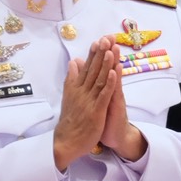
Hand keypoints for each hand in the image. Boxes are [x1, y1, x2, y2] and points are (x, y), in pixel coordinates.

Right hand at [52, 47, 118, 171]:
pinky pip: (104, 95)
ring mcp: (89, 101)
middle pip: (92, 69)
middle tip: (107, 38)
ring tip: (110, 49)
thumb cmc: (70, 120)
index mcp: (76, 88)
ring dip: (105, 64)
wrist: (66, 143)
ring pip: (99, 79)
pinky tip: (114, 73)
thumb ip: (72, 78)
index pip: (86, 67)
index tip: (98, 40)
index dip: (93, 54)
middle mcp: (81, 92)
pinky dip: (109, 83)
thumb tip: (73, 61)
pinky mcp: (96, 111)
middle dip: (100, 53)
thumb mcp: (69, 96)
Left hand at [94, 38, 147, 161]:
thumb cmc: (105, 116)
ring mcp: (115, 96)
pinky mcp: (117, 106)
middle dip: (109, 51)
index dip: (101, 53)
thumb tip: (81, 68)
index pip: (102, 67)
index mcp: (103, 86)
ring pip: (114, 76)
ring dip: (115, 61)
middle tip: (109, 36)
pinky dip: (116, 80)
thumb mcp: (97, 98)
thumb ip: (91, 83)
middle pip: (110, 67)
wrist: (116, 135)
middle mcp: (111, 88)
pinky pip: (116, 91)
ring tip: (114, 46)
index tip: (100, 38)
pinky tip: (116, 69)